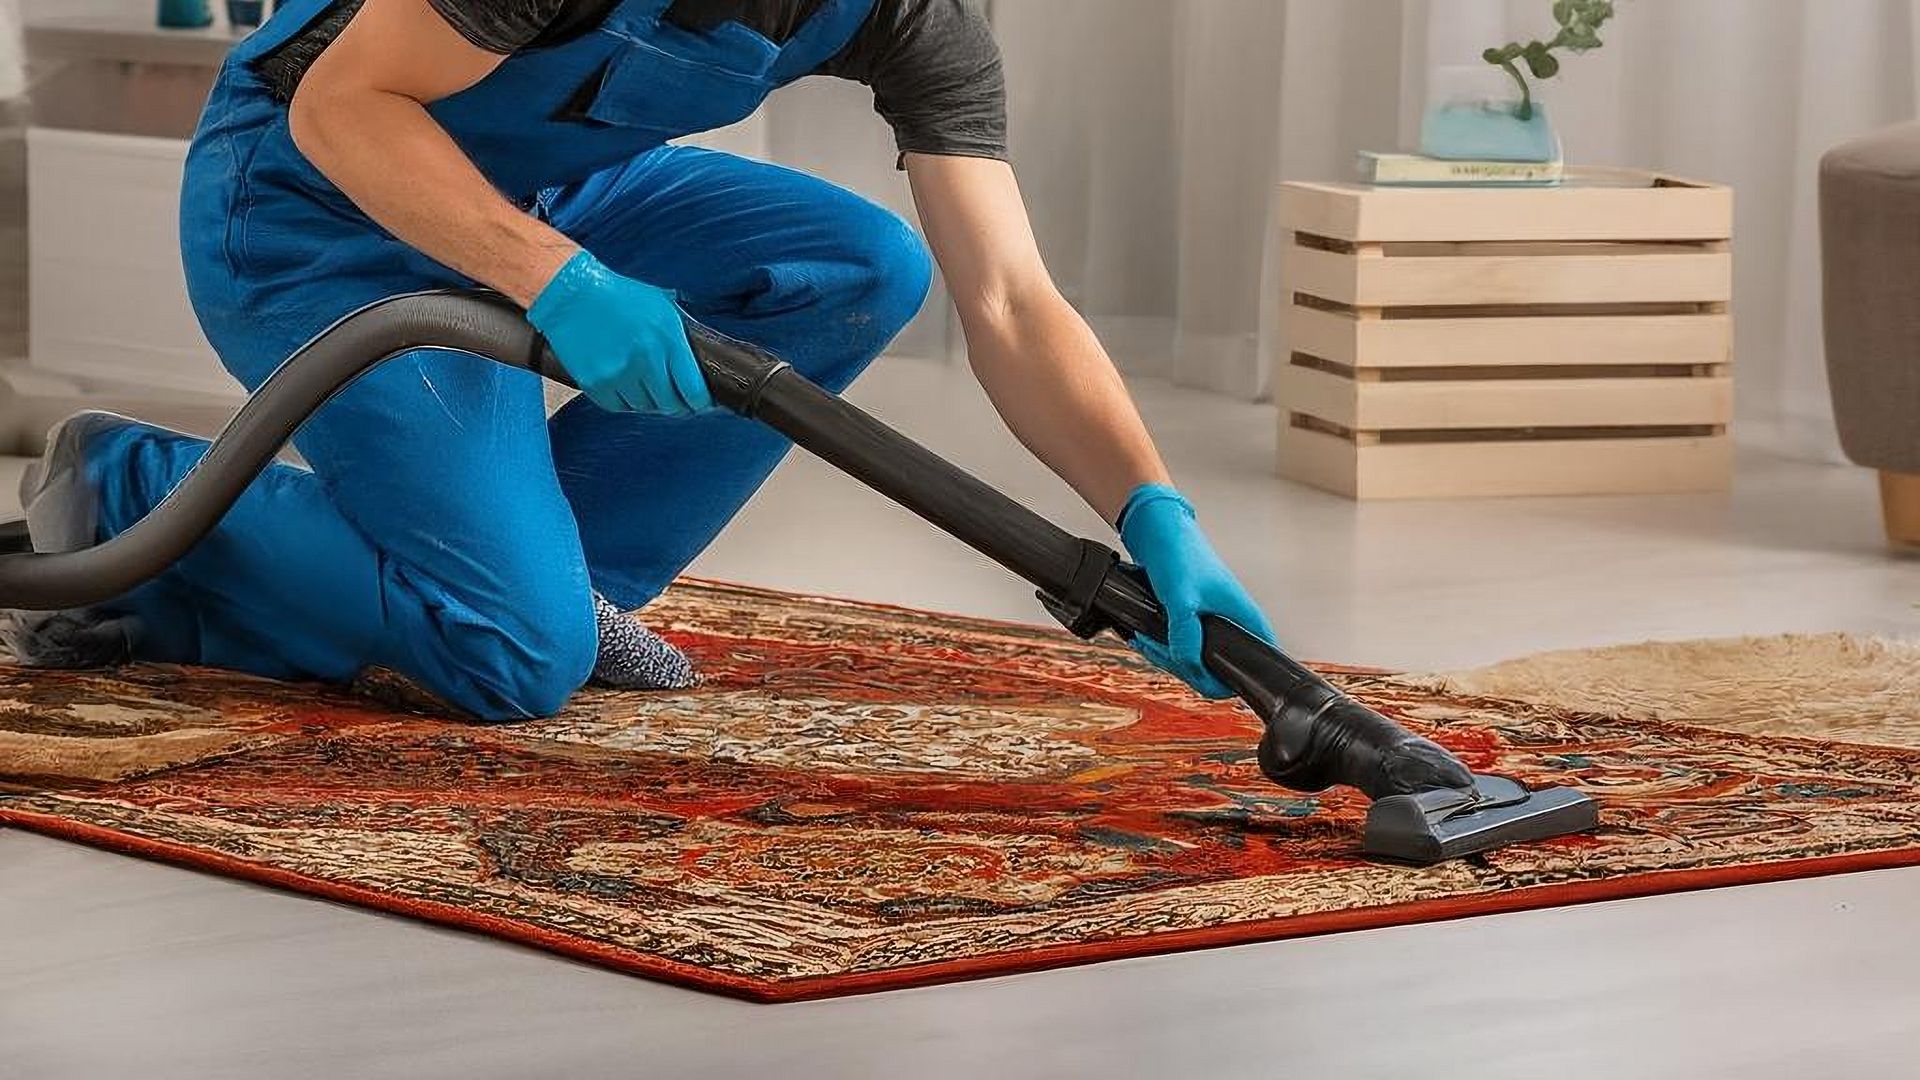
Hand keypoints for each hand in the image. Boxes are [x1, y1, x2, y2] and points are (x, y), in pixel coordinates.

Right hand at [526, 250, 714, 415]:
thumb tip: (700, 369)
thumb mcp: (663, 309)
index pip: (695, 392)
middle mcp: (646, 360)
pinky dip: (624, 399)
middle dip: (676, 404)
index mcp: (668, 339)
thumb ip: (681, 341)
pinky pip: (619, 406)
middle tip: (674, 396)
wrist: (571, 293)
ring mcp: (619, 374)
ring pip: (645, 407)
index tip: (700, 403)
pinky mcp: (595, 384)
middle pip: (670, 406)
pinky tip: (623, 381)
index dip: (700, 403)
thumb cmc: (619, 297)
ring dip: (648, 400)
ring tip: (643, 380)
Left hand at [1117, 484, 1275, 698]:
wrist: (1159, 531)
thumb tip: (1189, 665)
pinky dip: (1162, 648)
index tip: (1196, 673)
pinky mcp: (1194, 620)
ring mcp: (1213, 623)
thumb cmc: (1179, 553)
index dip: (1225, 679)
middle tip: (1160, 650)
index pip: (1252, 666)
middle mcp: (1234, 624)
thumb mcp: (1181, 597)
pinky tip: (1145, 638)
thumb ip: (1185, 635)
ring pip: (1195, 659)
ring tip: (1146, 641)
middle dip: (1183, 667)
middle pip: (1215, 669)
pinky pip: (1182, 646)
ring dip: (1167, 656)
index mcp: (1246, 619)